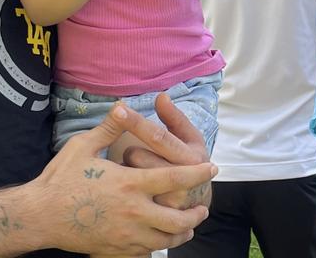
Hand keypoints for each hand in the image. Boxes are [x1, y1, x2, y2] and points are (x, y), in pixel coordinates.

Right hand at [31, 103, 214, 254]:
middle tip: (202, 208)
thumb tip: (122, 106)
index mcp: (130, 183)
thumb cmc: (60, 178)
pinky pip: (145, 252)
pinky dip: (156, 245)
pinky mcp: (115, 249)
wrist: (39, 216)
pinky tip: (158, 239)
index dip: (198, 173)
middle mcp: (133, 211)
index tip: (212, 168)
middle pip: (178, 218)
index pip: (175, 178)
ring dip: (181, 233)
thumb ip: (109, 128)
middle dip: (195, 214)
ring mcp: (125, 234)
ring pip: (165, 239)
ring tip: (187, 227)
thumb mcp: (83, 146)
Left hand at [120, 93, 213, 208]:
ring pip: (130, 177)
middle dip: (130, 151)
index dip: (136, 122)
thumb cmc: (189, 162)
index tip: (117, 109)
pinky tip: (132, 188)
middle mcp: (182, 181)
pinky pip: (128, 196)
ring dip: (127, 170)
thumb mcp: (190, 138)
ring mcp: (168, 202)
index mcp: (189, 157)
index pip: (158, 136)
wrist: (198, 203)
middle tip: (134, 152)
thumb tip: (161, 96)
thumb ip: (175, 118)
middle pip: (138, 156)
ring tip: (137, 172)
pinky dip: (125, 188)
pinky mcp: (156, 219)